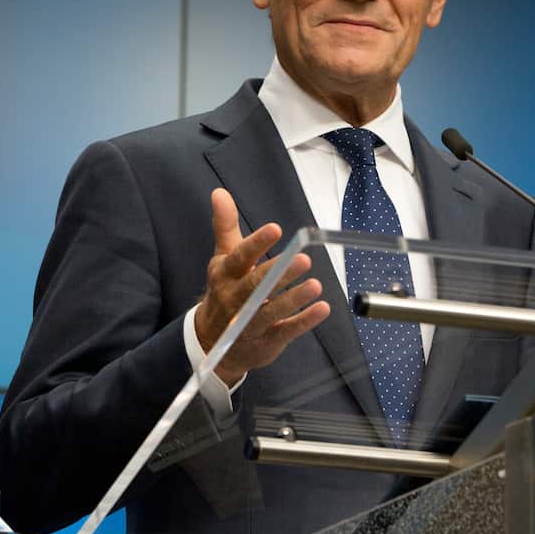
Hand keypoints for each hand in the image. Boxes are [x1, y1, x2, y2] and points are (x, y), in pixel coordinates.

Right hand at [194, 188, 329, 385]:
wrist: (212, 341)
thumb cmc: (225, 289)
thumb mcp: (223, 258)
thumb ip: (225, 225)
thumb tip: (219, 192)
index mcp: (224, 274)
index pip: (240, 258)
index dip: (256, 244)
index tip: (276, 229)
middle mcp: (234, 299)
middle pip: (256, 286)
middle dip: (280, 273)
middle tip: (303, 259)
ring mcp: (249, 323)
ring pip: (272, 311)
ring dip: (294, 299)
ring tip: (315, 285)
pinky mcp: (266, 341)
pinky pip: (286, 331)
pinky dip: (304, 321)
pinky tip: (322, 309)